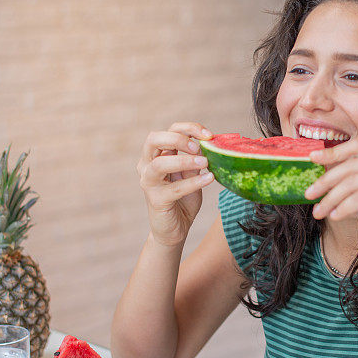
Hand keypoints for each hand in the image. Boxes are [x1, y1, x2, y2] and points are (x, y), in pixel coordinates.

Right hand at [137, 122, 213, 246]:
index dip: (189, 128)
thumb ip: (195, 161)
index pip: (169, 131)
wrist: (175, 230)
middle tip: (198, 146)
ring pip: (159, 164)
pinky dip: (193, 182)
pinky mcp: (155, 199)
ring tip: (205, 163)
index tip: (208, 135)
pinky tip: (209, 179)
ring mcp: (148, 182)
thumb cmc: (183, 200)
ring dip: (184, 160)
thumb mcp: (192, 175)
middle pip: (154, 139)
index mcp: (157, 154)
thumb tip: (208, 144)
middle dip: (178, 138)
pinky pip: (174, 188)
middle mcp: (147, 165)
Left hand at [305, 140, 357, 268]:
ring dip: (331, 199)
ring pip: (352, 183)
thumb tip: (321, 184)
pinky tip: (335, 217)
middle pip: (351, 166)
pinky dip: (343, 208)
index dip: (333, 152)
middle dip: (325, 181)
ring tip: (318, 212)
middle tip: (308, 194)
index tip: (312, 159)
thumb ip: (351, 190)